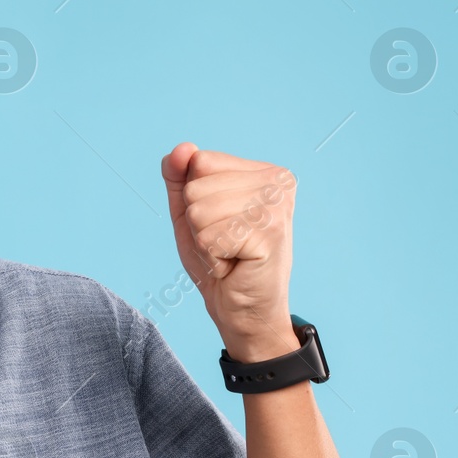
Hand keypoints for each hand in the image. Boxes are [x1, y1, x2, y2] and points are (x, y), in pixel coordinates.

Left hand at [161, 142, 298, 361]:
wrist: (243, 309)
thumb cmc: (220, 259)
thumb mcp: (190, 211)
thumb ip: (180, 176)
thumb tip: (181, 148)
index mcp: (264, 171)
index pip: (200, 161)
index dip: (195, 199)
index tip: (221, 224)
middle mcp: (278, 182)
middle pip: (196, 186)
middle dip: (199, 223)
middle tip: (226, 244)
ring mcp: (277, 207)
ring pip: (199, 211)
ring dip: (206, 242)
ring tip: (230, 254)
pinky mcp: (269, 235)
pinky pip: (209, 237)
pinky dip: (213, 258)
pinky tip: (235, 265)